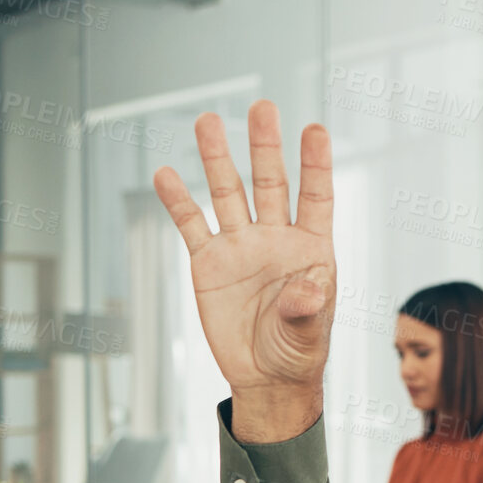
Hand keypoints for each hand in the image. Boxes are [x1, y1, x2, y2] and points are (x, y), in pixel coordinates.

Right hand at [153, 101, 334, 440]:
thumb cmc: (300, 351)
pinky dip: (178, 201)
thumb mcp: (311, 332)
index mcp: (312, 249)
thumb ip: (307, 308)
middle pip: (269, 183)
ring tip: (209, 121)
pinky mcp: (209, 264)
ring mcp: (240, 247)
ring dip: (217, 159)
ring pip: (228, 194)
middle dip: (265, 147)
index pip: (315, 197)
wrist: (266, 376)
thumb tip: (305, 289)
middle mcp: (275, 239)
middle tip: (262, 106)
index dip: (315, 164)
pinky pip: (192, 225)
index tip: (314, 128)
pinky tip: (167, 174)